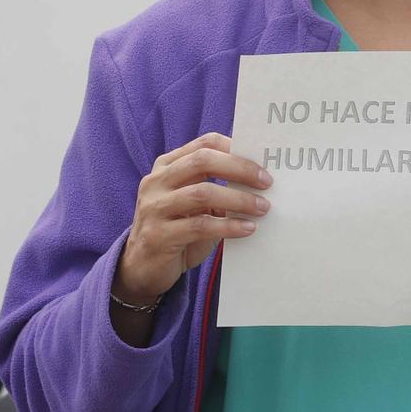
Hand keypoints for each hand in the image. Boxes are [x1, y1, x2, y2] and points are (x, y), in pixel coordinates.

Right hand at [115, 133, 271, 305]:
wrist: (143, 267)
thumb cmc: (178, 229)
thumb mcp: (195, 203)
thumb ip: (216, 186)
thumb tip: (259, 179)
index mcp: (167, 166)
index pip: (204, 144)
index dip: (235, 149)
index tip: (261, 162)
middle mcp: (156, 181)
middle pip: (203, 161)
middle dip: (240, 168)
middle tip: (267, 182)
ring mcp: (154, 207)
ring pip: (202, 193)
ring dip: (239, 199)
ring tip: (262, 207)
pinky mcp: (158, 235)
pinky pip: (200, 226)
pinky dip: (228, 226)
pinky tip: (248, 228)